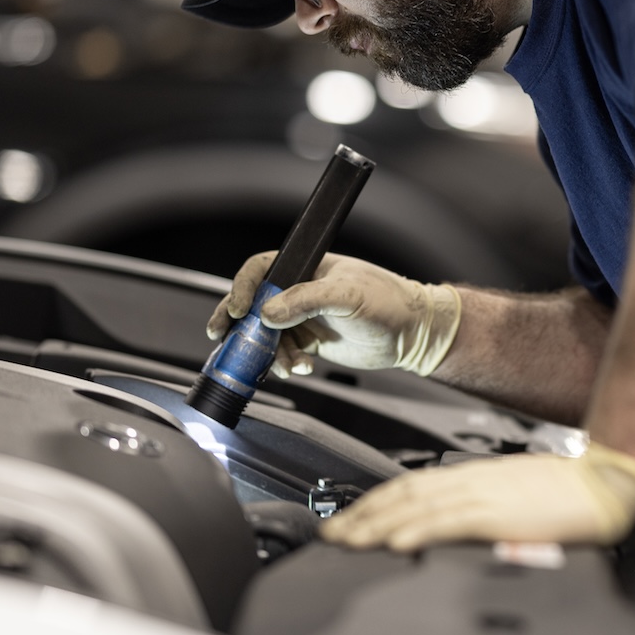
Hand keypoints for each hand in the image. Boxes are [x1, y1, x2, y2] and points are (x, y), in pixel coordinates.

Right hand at [207, 251, 460, 377]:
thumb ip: (306, 301)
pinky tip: (304, 368)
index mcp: (306, 267)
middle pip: (255, 302)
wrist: (412, 334)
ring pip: (267, 334)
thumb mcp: (347, 296)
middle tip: (222, 337)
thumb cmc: (389, 302)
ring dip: (271, 352)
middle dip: (238, 322)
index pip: (262, 269)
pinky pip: (283, 352)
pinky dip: (287, 363)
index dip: (244, 287)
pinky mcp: (310, 340)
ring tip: (292, 364)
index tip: (239, 310)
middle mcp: (300, 289)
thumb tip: (268, 313)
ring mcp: (303, 316)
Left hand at [318, 442, 634, 550]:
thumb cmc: (567, 493)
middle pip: (402, 494)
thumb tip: (449, 529)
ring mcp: (484, 495)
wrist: (607, 480)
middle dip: (362, 515)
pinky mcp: (501, 513)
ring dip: (377, 524)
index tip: (346, 521)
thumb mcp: (514, 496)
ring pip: (417, 506)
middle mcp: (471, 480)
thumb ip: (481, 509)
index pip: (409, 486)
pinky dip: (419, 529)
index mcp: (473, 477)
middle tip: (329, 534)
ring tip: (348, 541)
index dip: (373, 503)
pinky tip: (397, 542)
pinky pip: (451, 521)